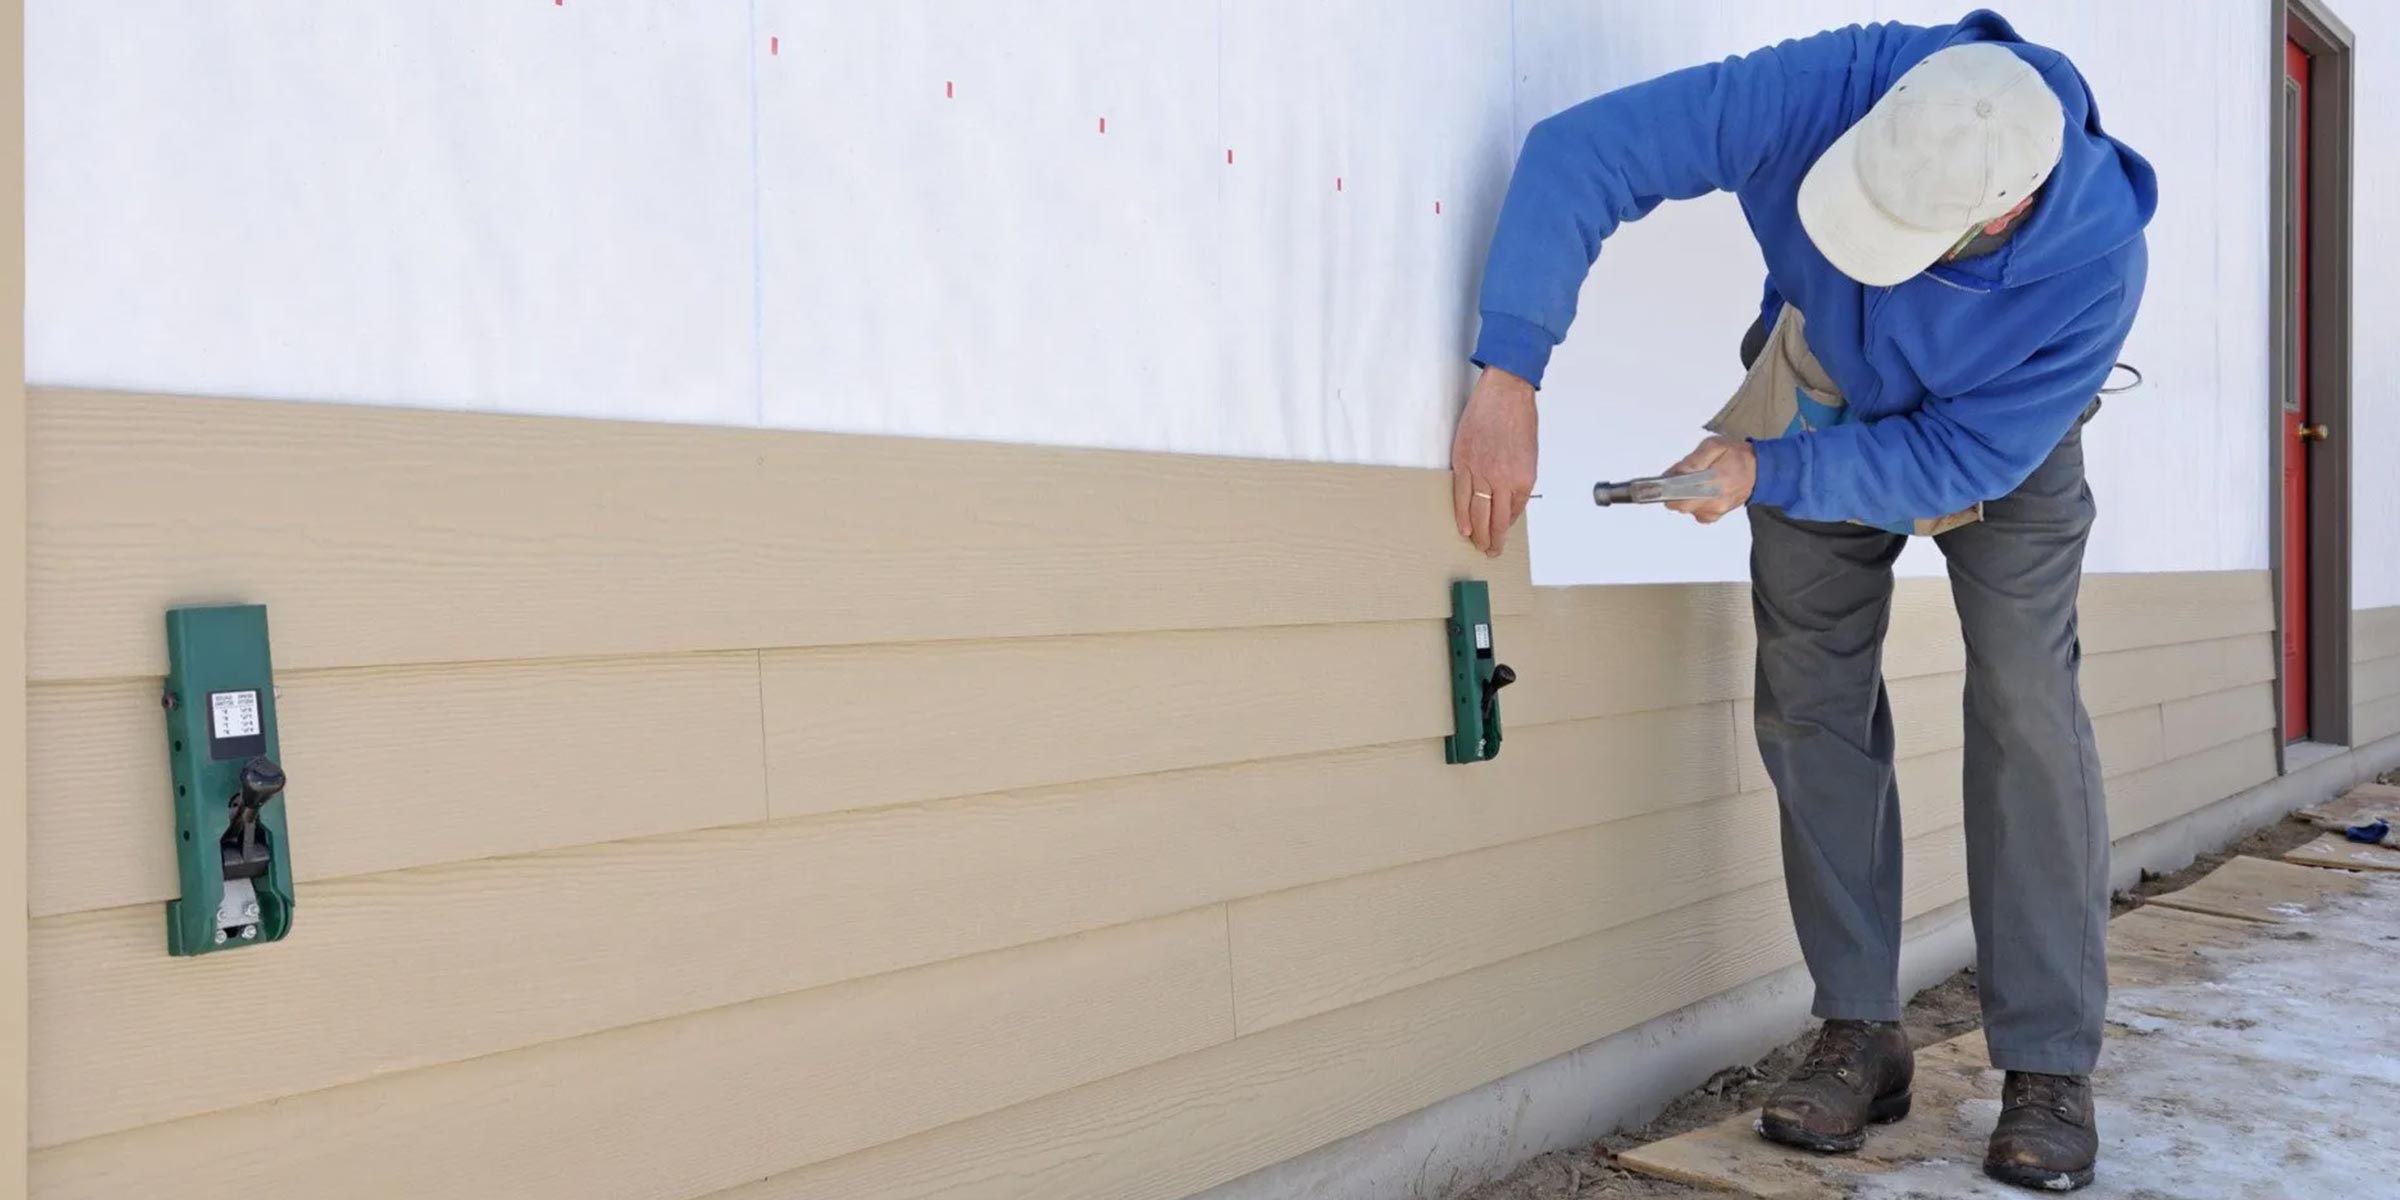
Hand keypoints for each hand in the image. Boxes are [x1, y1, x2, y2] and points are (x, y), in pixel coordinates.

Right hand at [1451, 367, 1538, 555]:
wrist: (1506, 394)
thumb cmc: (1520, 419)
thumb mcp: (1529, 455)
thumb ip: (1520, 481)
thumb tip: (1510, 501)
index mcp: (1523, 479)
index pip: (1514, 513)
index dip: (1507, 528)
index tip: (1503, 538)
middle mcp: (1502, 479)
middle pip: (1495, 520)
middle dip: (1493, 540)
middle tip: (1490, 551)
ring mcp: (1481, 472)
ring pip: (1477, 512)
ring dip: (1478, 533)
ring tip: (1477, 545)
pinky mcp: (1463, 462)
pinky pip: (1461, 495)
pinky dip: (1462, 514)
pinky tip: (1464, 527)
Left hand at [1663, 436, 1755, 523]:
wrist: (1760, 469)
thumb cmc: (1738, 455)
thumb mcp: (1713, 446)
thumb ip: (1692, 460)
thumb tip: (1675, 473)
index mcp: (1711, 482)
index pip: (1677, 495)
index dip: (1667, 488)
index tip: (1665, 482)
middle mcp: (1713, 500)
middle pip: (1678, 505)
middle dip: (1674, 492)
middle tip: (1681, 479)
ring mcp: (1715, 509)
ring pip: (1687, 509)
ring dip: (1685, 497)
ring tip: (1696, 483)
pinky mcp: (1717, 514)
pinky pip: (1697, 514)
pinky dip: (1695, 505)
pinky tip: (1701, 493)